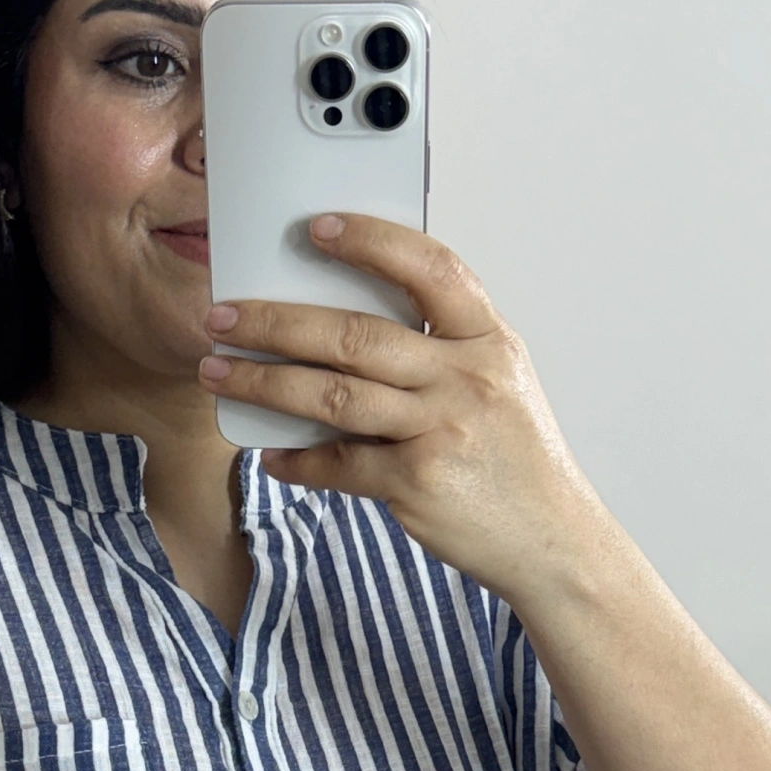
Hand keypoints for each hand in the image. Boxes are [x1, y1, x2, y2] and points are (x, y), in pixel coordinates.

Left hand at [199, 213, 602, 612]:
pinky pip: (339, 463)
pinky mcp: (418, 482)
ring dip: (264, 383)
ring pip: (334, 396)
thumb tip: (344, 327)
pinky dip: (298, 459)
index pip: (430, 268)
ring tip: (218, 373)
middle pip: (356, 335)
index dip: (371, 242)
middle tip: (223, 316)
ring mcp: (442, 430)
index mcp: (488, 340)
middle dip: (276, 322)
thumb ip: (441, 350)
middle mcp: (467, 378)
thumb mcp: (497, 384)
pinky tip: (270, 454)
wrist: (552, 542)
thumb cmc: (514, 460)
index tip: (315, 228)